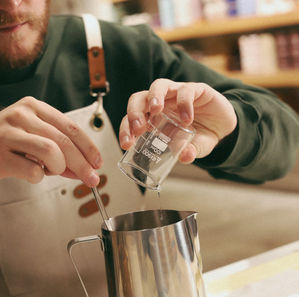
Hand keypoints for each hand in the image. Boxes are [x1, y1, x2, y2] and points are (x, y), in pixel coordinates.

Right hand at [0, 97, 101, 185]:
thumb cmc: (8, 143)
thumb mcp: (34, 137)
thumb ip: (60, 150)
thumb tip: (86, 169)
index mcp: (33, 107)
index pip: (71, 127)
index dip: (89, 147)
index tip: (98, 163)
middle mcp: (21, 115)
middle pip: (64, 142)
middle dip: (83, 164)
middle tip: (92, 179)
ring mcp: (9, 134)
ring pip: (52, 153)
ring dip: (58, 168)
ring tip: (49, 171)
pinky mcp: (0, 156)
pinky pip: (33, 171)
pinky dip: (38, 178)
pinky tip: (30, 173)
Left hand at [119, 79, 236, 162]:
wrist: (224, 127)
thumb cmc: (200, 136)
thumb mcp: (193, 149)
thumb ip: (188, 152)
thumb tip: (184, 157)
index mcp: (153, 119)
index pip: (133, 120)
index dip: (126, 129)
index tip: (127, 143)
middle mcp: (162, 103)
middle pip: (139, 98)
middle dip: (134, 111)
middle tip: (138, 127)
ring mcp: (177, 94)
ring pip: (158, 86)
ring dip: (154, 97)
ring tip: (156, 111)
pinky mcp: (196, 89)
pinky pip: (186, 90)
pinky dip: (184, 103)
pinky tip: (188, 118)